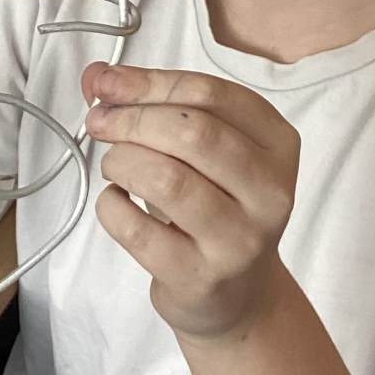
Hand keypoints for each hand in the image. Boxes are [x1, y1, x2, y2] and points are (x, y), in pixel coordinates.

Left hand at [81, 62, 299, 339]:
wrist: (237, 298)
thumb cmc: (214, 209)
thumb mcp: (200, 152)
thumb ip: (152, 106)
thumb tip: (97, 76)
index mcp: (277, 144)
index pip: (210, 95)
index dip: (148, 83)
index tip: (106, 85)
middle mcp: (270, 191)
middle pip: (192, 132)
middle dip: (131, 119)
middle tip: (99, 123)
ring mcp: (239, 239)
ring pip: (166, 178)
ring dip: (121, 161)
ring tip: (114, 166)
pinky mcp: (201, 277)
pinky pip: (138, 230)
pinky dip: (111, 207)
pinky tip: (116, 202)